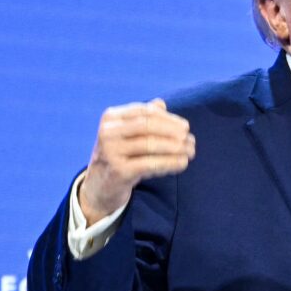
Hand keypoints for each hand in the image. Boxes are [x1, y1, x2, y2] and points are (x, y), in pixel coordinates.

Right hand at [78, 99, 194, 221]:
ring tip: (190, 151)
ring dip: (176, 148)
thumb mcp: (128, 135)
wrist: (100, 186)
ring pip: (151, 145)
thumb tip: (161, 104)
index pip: (144, 111)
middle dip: (173, 131)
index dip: (168, 118)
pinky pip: (150, 164)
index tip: (185, 127)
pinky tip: (182, 163)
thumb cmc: (121, 155)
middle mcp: (108, 132)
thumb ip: (143, 118)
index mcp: (111, 118)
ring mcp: (111, 152)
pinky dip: (170, 162)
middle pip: (148, 126)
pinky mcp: (118, 171)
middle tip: (190, 140)